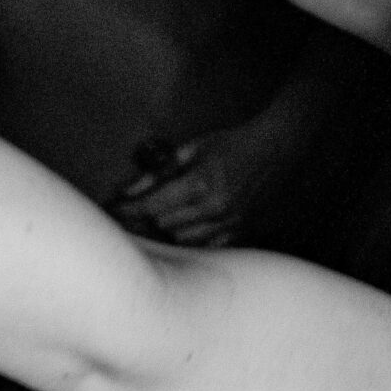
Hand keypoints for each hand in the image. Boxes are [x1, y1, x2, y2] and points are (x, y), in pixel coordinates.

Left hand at [110, 120, 284, 247]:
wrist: (276, 150)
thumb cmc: (233, 144)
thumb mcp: (193, 149)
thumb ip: (160, 172)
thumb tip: (130, 190)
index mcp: (200, 184)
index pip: (153, 206)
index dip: (129, 210)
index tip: (114, 211)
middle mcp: (214, 208)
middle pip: (164, 226)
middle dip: (148, 218)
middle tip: (136, 211)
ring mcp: (228, 222)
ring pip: (183, 240)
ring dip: (169, 230)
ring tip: (163, 217)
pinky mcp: (240, 231)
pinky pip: (207, 246)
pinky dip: (193, 239)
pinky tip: (188, 228)